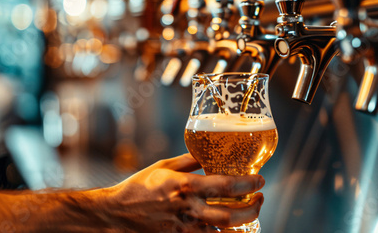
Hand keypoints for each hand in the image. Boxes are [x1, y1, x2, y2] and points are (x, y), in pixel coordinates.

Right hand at [96, 153, 264, 232]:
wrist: (117, 213)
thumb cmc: (138, 186)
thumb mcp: (163, 166)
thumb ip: (188, 161)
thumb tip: (208, 153)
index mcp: (184, 186)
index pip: (225, 186)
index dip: (248, 184)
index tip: (260, 179)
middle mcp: (188, 209)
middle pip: (231, 215)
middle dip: (253, 207)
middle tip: (261, 198)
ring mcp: (185, 228)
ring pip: (224, 231)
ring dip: (243, 222)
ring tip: (250, 212)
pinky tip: (229, 227)